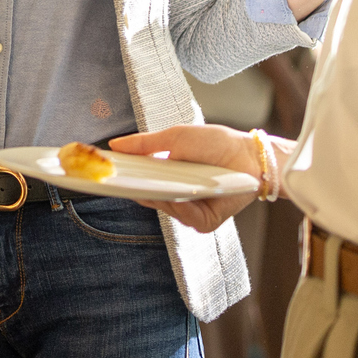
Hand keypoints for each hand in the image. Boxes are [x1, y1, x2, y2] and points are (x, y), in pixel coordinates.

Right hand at [110, 125, 286, 233]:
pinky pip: (188, 220)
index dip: (126, 179)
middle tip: (123, 182)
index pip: (140, 181)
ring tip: (159, 184)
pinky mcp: (206, 221)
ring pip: (166, 210)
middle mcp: (177, 194)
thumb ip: (144, 143)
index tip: (109, 174)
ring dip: (163, 198)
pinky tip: (182, 197)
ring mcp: (191, 209)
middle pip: (150, 198)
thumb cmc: (216, 143)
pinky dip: (183, 209)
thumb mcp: (176, 137)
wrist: (248, 155)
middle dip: (138, 190)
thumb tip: (114, 144)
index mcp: (167, 175)